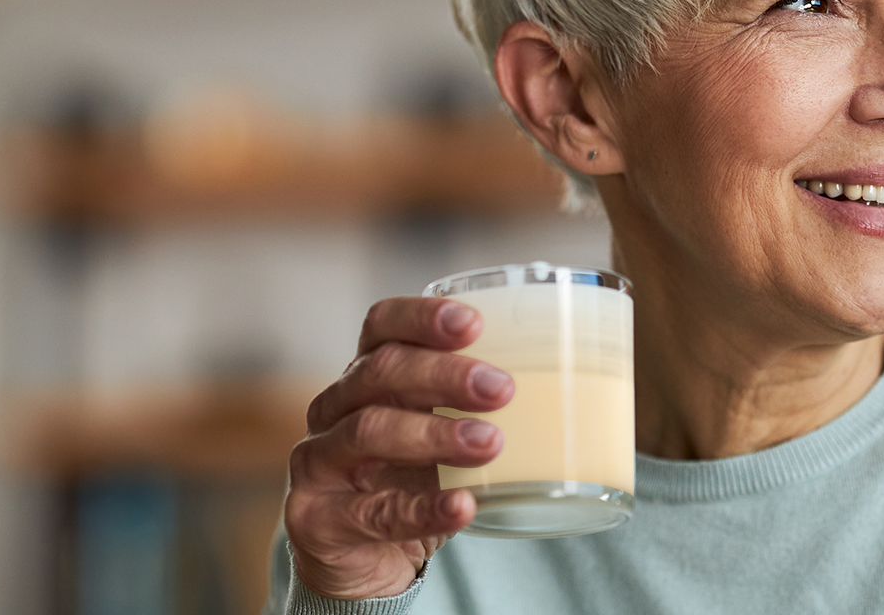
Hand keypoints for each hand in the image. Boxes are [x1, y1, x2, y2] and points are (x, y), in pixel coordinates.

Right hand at [283, 297, 513, 599]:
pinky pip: (372, 511)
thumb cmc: (410, 486)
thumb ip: (473, 410)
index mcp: (364, 378)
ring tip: (490, 443)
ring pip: (368, 431)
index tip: (473, 323)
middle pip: (380, 373)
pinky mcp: (316, 520)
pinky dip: (421, 509)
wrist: (364, 566)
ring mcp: (316, 464)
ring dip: (434, 434)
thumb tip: (567, 382)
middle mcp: (333, 410)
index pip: (380, 326)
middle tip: (502, 388)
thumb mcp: (437, 438)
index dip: (421, 317)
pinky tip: (462, 507)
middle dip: (443, 374)